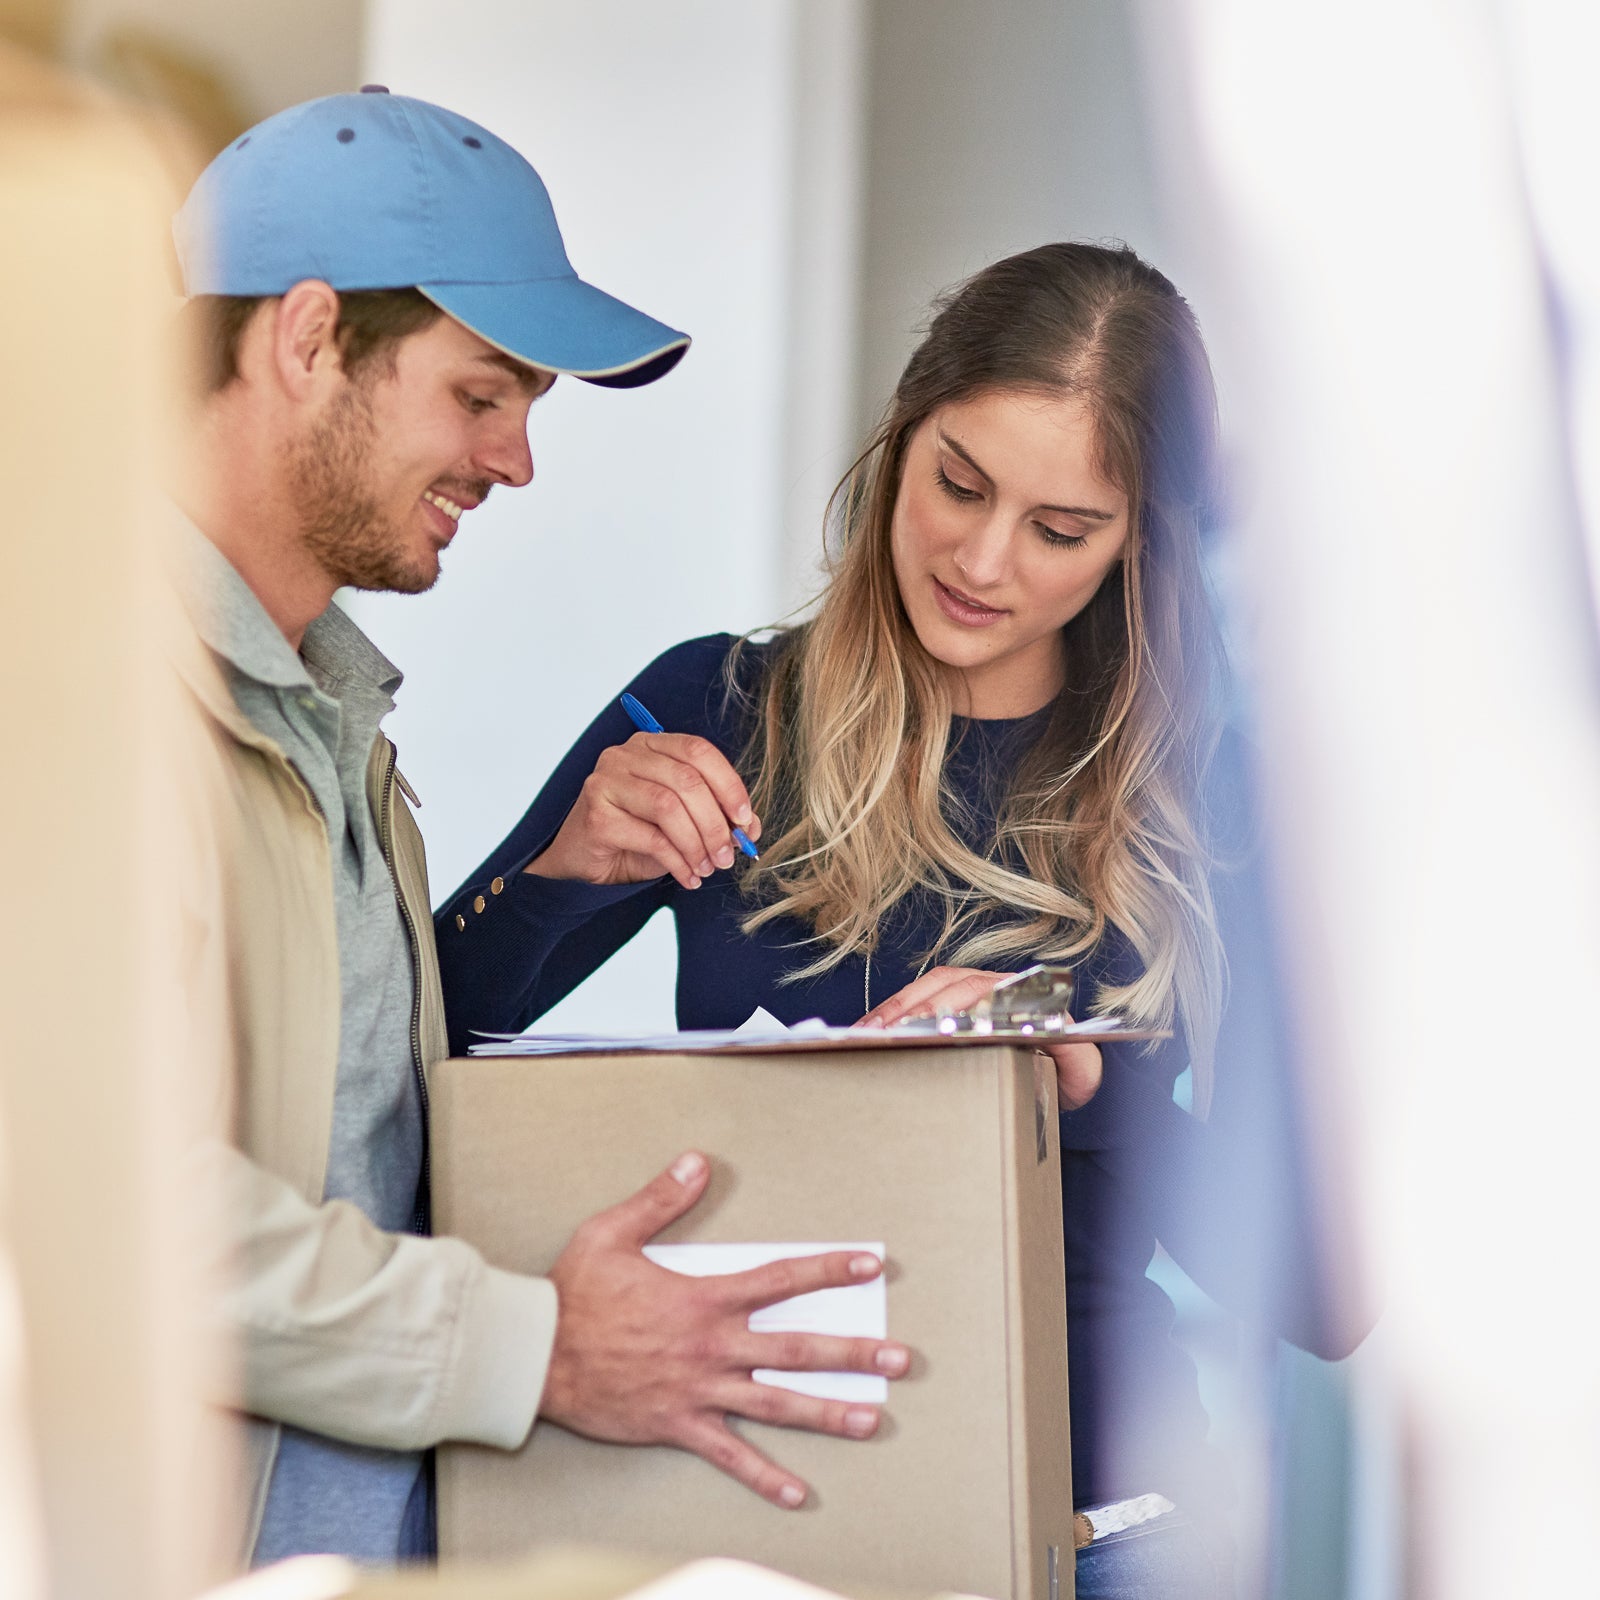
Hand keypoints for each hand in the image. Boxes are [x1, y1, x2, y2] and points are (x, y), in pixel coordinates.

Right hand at [526, 733, 759, 889]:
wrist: (584, 864)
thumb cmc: (636, 837)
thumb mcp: (682, 823)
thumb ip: (715, 817)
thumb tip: (750, 828)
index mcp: (650, 745)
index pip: (698, 751)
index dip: (728, 785)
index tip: (744, 821)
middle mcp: (624, 755)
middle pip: (686, 780)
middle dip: (716, 823)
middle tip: (728, 856)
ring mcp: (605, 782)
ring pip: (669, 807)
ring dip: (697, 844)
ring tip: (708, 868)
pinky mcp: (596, 815)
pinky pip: (651, 838)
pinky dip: (678, 862)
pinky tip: (688, 877)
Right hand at [541, 1151, 910, 1508]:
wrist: (537, 1357)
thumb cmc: (574, 1293)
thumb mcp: (613, 1232)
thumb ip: (660, 1198)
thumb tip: (697, 1160)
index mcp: (703, 1298)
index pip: (780, 1279)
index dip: (828, 1269)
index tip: (870, 1265)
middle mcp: (712, 1346)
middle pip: (795, 1350)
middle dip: (851, 1355)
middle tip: (899, 1362)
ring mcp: (699, 1390)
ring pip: (776, 1404)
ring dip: (828, 1413)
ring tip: (873, 1421)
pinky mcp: (679, 1425)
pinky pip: (730, 1455)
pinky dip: (764, 1475)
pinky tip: (796, 1493)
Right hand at [858, 965, 1103, 1110]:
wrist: (1064, 1074)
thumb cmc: (1068, 1072)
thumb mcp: (1082, 1069)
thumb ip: (1077, 1055)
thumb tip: (1052, 1035)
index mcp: (1025, 995)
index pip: (984, 991)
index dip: (953, 1005)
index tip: (928, 1026)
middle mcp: (997, 984)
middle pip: (949, 985)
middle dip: (913, 1006)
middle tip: (883, 1033)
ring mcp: (973, 989)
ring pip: (929, 986)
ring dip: (896, 1005)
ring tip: (866, 1030)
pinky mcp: (953, 999)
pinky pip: (920, 995)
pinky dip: (893, 1010)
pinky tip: (871, 1028)